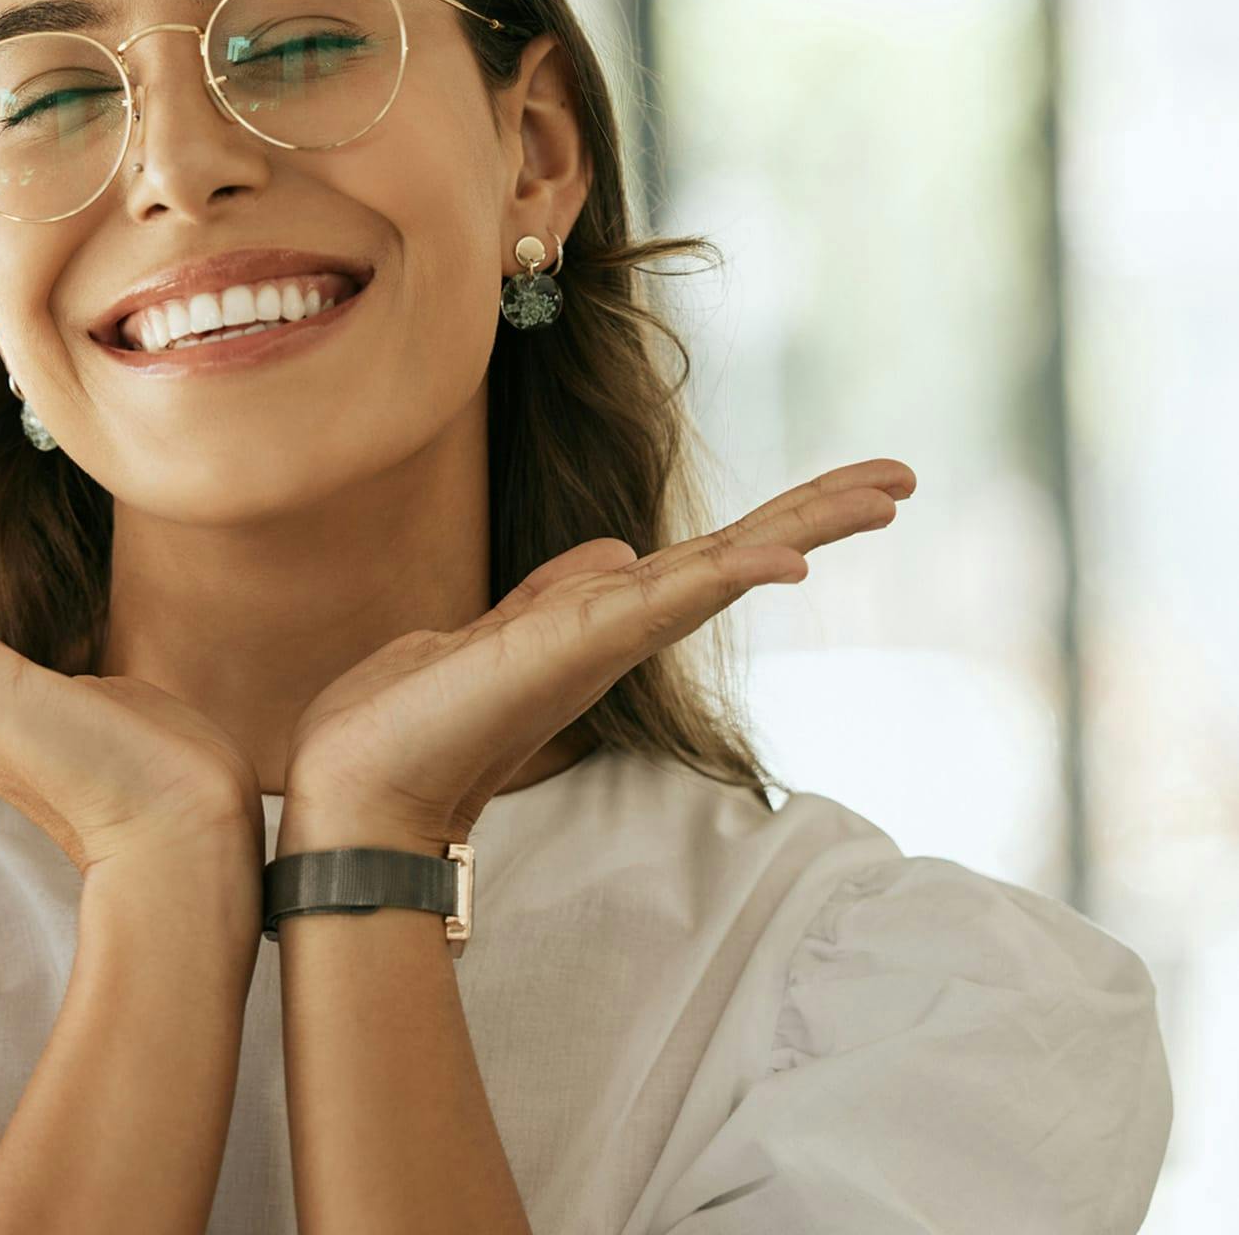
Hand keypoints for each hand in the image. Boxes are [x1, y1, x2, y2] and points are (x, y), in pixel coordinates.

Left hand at [280, 458, 917, 853]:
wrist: (356, 782)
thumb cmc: (415, 717)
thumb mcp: (497, 630)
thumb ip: (558, 591)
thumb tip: (615, 549)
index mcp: (603, 620)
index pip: (709, 557)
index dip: (778, 523)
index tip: (850, 489)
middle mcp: (620, 630)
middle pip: (739, 558)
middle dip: (818, 515)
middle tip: (903, 478)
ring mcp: (605, 640)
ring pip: (724, 569)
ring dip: (805, 527)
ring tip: (885, 491)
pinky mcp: (577, 646)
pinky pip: (668, 600)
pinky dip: (730, 577)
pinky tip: (788, 559)